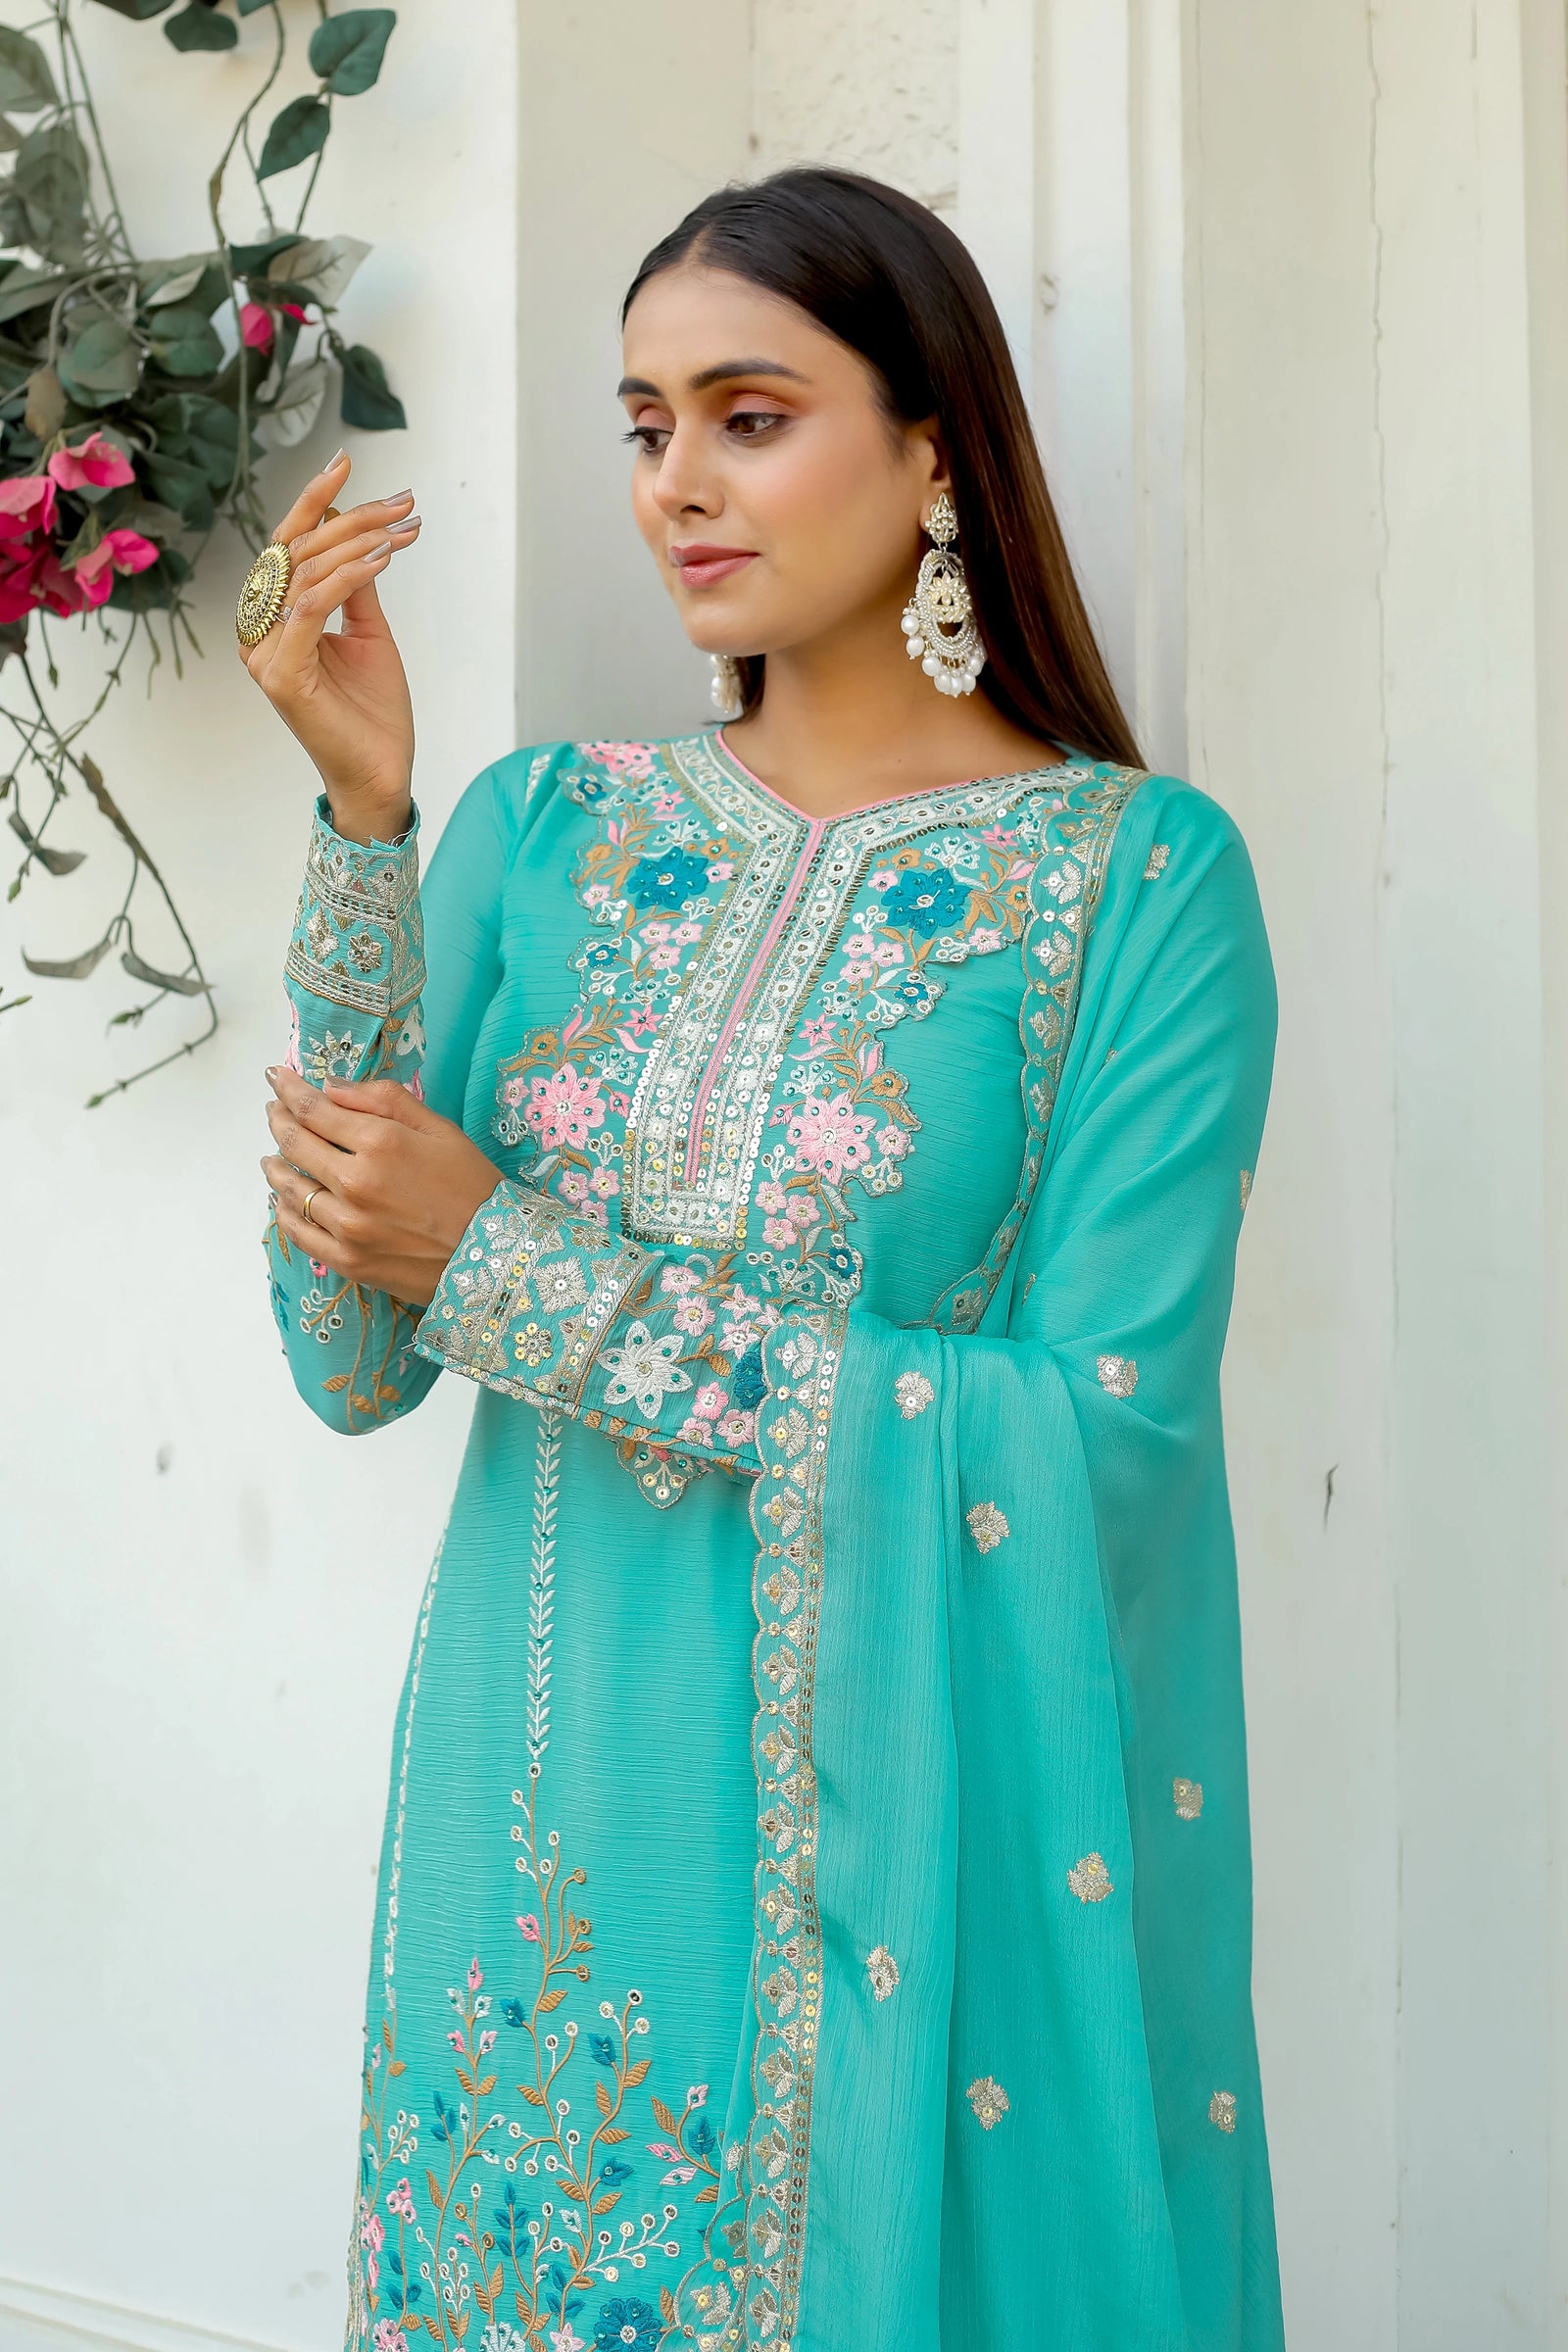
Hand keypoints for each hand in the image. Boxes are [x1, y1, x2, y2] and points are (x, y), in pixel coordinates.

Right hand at [238, 450, 421, 844]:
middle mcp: (258, 631)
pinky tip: (382, 558)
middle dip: (351, 517)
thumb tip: (357, 532)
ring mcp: (263, 654)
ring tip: (402, 528)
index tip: (346, 462)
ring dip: (359, 542)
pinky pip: (311, 608)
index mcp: (272, 618)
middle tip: (401, 502)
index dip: (313, 502)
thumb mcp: (369, 634)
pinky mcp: (280, 675)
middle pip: (297, 552)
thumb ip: (356, 586)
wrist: (381, 774)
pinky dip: (347, 578)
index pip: (287, 547)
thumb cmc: (373, 712)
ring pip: (305, 574)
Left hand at [263, 1067, 502, 1307]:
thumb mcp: (440, 1129)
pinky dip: (284, 1210)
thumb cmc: (473, 1186)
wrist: (494, 1256)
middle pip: (295, 1143)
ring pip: (290, 1188)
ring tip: (272, 1157)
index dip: (289, 1089)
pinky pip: (298, 1231)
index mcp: (380, 1143)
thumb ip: (385, 1100)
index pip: (314, 1108)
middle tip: (273, 1110)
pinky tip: (283, 1199)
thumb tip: (331, 1087)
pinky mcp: (347, 1259)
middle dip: (278, 1119)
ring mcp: (347, 1224)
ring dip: (275, 1166)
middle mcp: (355, 1182)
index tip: (275, 1077)